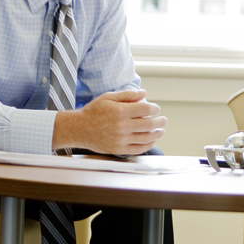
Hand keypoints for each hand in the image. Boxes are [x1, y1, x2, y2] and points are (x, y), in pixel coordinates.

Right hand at [52, 89, 167, 154]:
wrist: (79, 129)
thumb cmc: (93, 112)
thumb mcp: (108, 97)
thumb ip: (127, 95)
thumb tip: (144, 93)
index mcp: (120, 111)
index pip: (145, 109)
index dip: (154, 108)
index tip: (156, 109)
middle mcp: (121, 126)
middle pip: (149, 124)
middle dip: (160, 122)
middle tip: (164, 120)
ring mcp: (120, 139)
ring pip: (146, 138)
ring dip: (157, 134)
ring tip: (161, 131)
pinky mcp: (118, 149)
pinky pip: (138, 149)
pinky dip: (147, 145)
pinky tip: (151, 140)